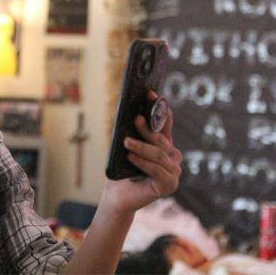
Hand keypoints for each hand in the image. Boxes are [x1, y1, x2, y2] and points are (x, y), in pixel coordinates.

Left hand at [103, 91, 181, 212]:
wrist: (117, 196)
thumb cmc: (122, 171)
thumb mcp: (127, 149)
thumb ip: (133, 134)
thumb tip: (131, 113)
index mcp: (164, 148)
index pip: (164, 126)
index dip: (160, 110)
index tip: (151, 94)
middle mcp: (172, 159)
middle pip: (162, 140)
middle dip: (148, 129)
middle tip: (136, 119)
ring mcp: (173, 173)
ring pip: (159, 155)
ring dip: (142, 147)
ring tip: (126, 142)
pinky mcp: (169, 186)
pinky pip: (156, 171)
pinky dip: (143, 163)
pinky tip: (131, 157)